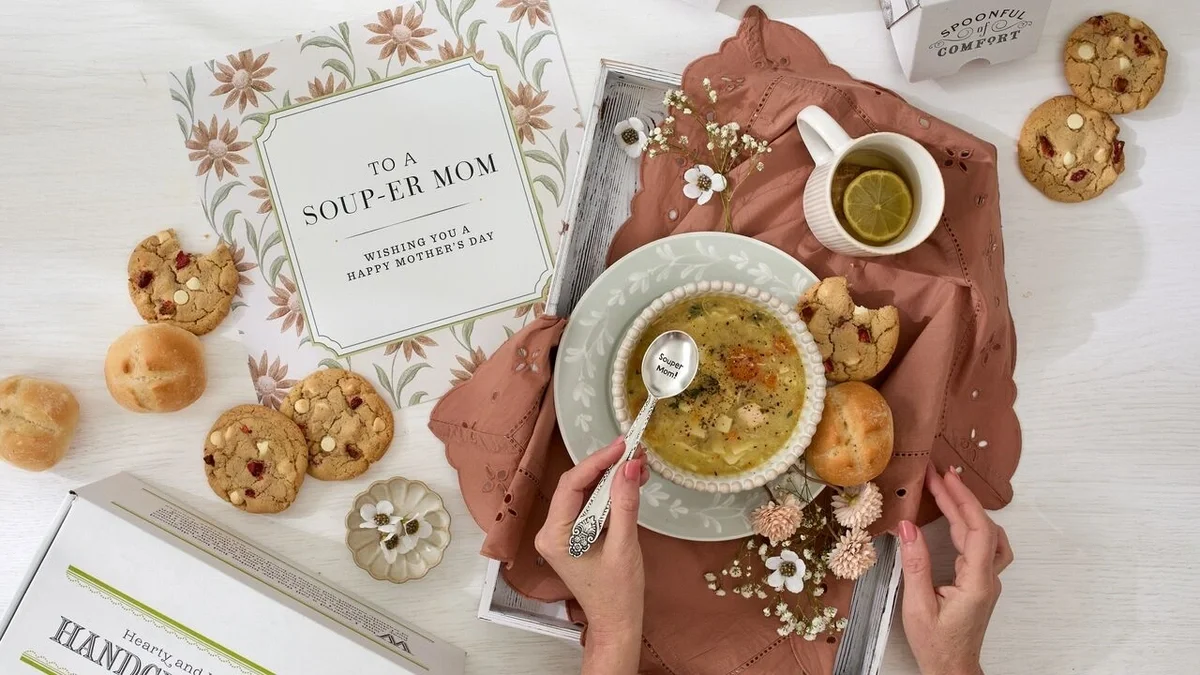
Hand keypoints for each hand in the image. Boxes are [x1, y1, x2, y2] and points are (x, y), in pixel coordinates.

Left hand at [535, 438, 649, 674]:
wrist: (616, 622)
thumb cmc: (619, 592)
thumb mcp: (624, 545)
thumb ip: (625, 503)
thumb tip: (630, 466)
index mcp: (554, 536)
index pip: (571, 485)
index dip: (597, 461)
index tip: (622, 445)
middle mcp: (550, 532)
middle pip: (576, 486)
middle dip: (606, 468)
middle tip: (635, 453)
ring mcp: (560, 533)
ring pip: (584, 493)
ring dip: (610, 479)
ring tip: (638, 466)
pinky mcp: (573, 535)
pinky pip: (588, 506)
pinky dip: (609, 494)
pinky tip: (629, 483)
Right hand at [898, 465, 1013, 674]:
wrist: (953, 671)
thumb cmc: (936, 645)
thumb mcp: (918, 606)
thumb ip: (915, 565)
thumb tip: (907, 528)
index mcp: (976, 583)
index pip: (977, 530)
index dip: (962, 500)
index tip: (943, 478)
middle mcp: (988, 578)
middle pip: (982, 527)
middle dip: (960, 497)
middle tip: (937, 474)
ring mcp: (987, 581)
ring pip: (987, 535)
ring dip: (968, 509)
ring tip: (947, 490)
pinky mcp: (980, 583)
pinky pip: (982, 545)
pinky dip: (969, 525)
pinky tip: (956, 519)